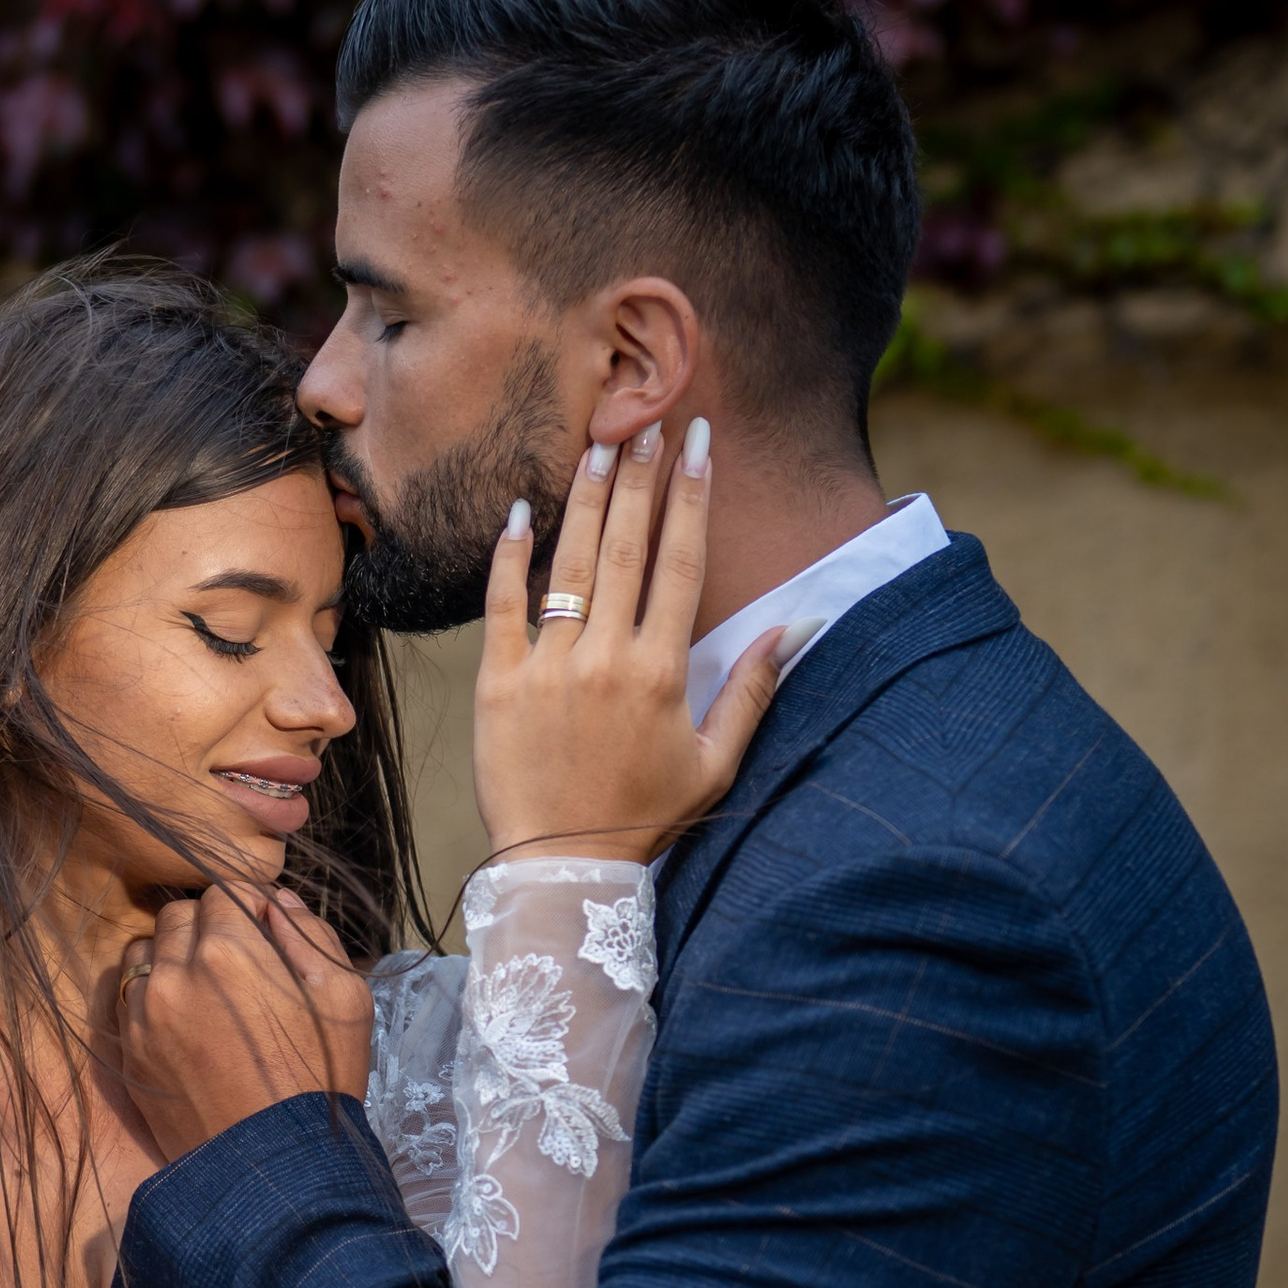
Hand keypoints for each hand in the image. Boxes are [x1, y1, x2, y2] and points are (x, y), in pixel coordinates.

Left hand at [116, 884, 371, 1159]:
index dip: (249, 908)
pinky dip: (152, 994)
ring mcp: (144, 1014)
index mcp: (230, 950)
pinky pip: (129, 996)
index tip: (265, 934)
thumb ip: (309, 934)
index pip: (225, 892)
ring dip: (172, 957)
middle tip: (240, 965)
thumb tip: (278, 902)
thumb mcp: (344, 997)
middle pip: (179, 916)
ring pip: (146, 950)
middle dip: (209, 928)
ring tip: (207, 991)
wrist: (275, 1167)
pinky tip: (185, 1021)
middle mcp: (175, 973)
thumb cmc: (319, 1080)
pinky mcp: (129, 1050)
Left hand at [472, 419, 788, 866]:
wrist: (563, 865)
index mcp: (662, 672)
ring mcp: (547, 668)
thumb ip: (750, 692)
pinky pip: (502, 606)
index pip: (681, 562)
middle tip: (645, 421)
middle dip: (639, 476)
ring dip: (584, 497)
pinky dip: (509, 556)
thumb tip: (790, 628)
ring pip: (569, 562)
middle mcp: (606, 658)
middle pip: (626, 545)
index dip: (691, 496)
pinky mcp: (498, 684)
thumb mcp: (714, 763)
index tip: (697, 444)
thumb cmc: (643, 817)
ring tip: (595, 444)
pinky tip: (518, 512)